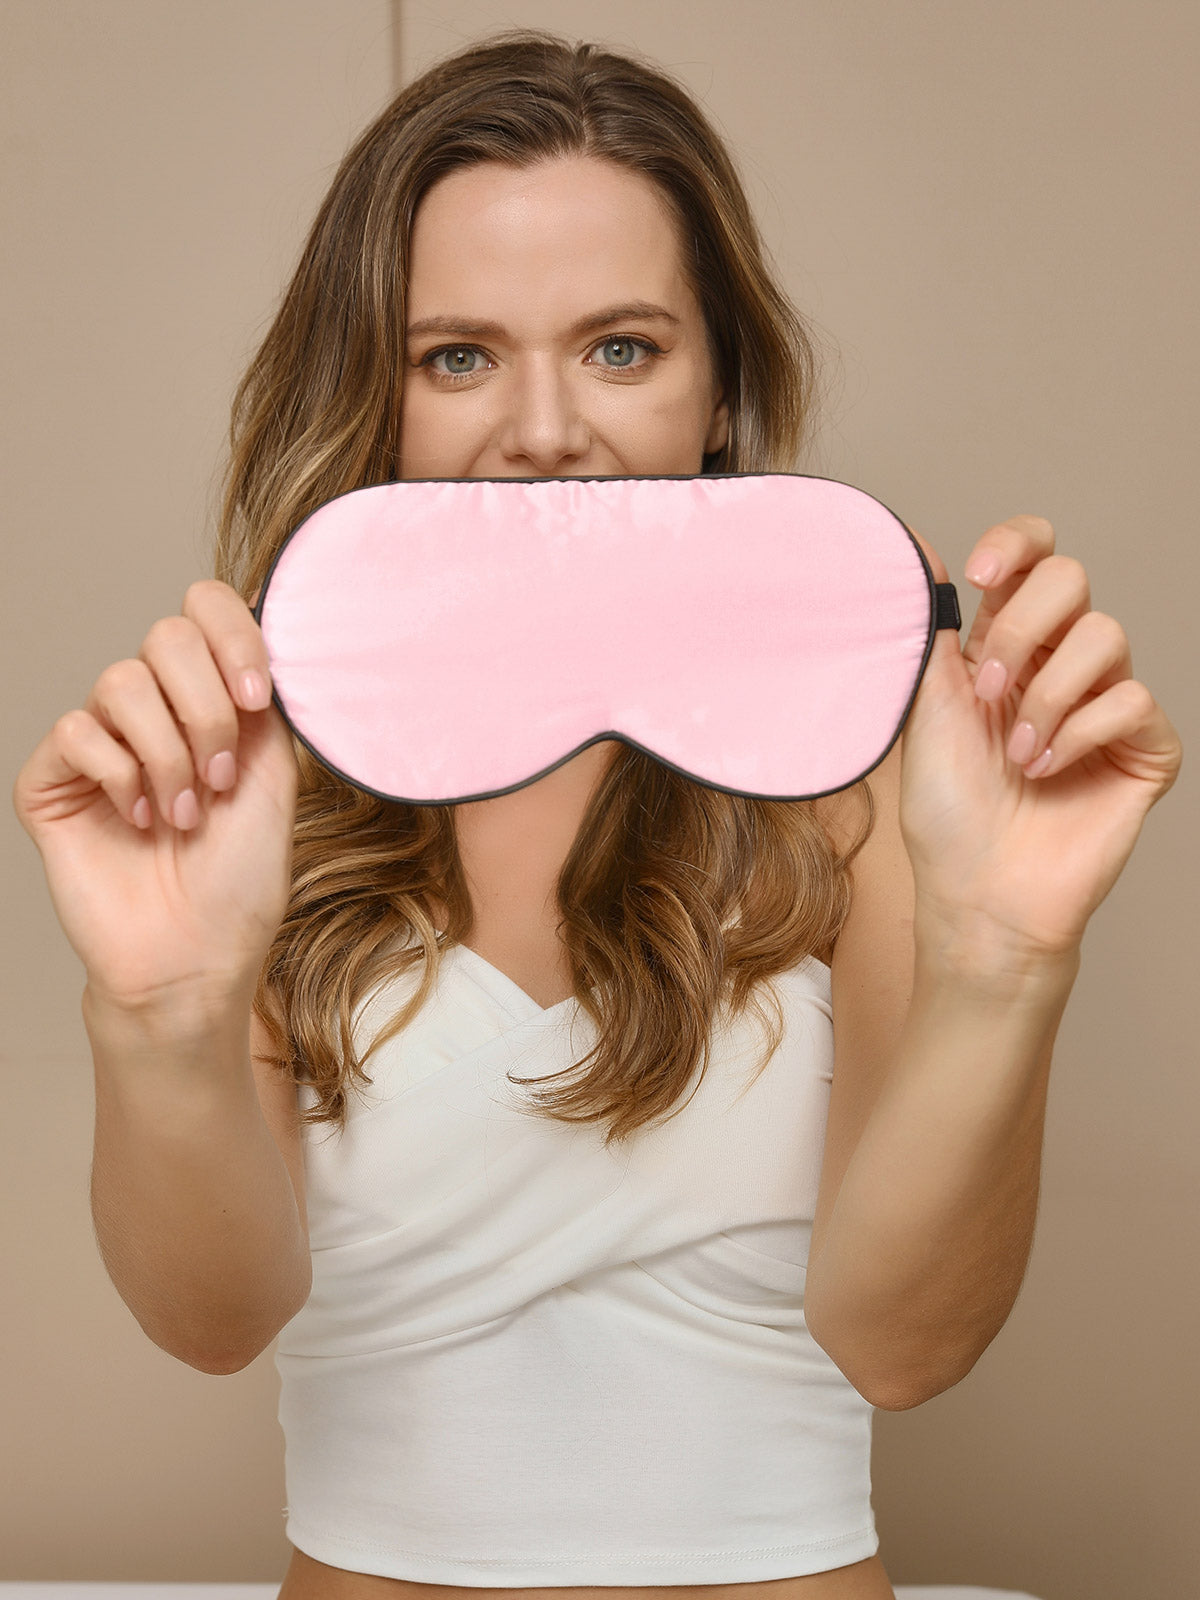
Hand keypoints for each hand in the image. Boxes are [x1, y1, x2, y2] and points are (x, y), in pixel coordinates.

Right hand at [12, 580, 298, 1011]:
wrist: (195, 957)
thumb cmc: (240, 881)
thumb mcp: (275, 777)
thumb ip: (263, 702)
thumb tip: (256, 625)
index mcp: (213, 699)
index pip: (206, 609)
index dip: (233, 636)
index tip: (257, 697)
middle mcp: (156, 711)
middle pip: (166, 636)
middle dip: (207, 710)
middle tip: (220, 780)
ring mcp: (102, 742)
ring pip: (122, 682)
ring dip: (168, 754)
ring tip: (183, 815)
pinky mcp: (53, 780)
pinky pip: (77, 732)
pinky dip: (120, 776)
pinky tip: (138, 820)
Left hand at [897, 515, 1182, 961]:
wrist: (976, 892)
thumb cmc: (945, 812)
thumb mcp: (925, 709)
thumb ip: (931, 631)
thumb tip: (915, 549)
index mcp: (1004, 647)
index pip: (1032, 558)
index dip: (1016, 545)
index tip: (981, 576)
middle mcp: (1058, 666)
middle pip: (1071, 579)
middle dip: (1021, 631)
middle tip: (990, 690)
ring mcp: (1104, 706)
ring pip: (1106, 635)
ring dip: (1047, 695)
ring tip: (1016, 753)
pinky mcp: (1143, 749)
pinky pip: (1131, 701)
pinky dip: (1078, 734)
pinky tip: (1046, 771)